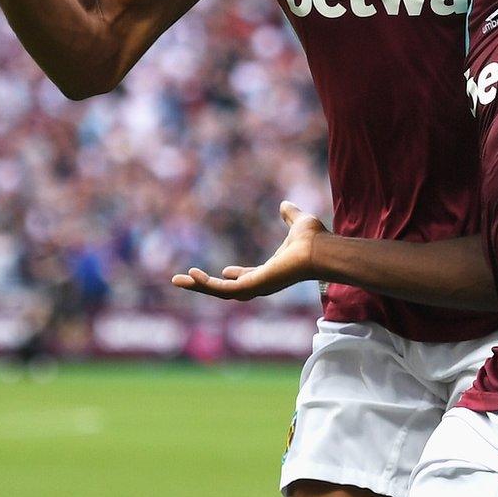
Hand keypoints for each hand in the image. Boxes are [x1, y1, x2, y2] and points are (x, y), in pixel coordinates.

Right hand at [171, 201, 323, 301]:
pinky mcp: (251, 287)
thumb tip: (285, 204)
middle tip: (187, 279)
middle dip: (208, 286)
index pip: (249, 278)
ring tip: (178, 281)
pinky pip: (222, 290)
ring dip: (199, 287)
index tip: (225, 270)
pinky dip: (206, 284)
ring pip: (221, 292)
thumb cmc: (313, 239)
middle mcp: (263, 283)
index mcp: (272, 271)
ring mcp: (257, 287)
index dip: (236, 275)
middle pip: (230, 290)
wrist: (319, 250)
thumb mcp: (297, 221)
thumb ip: (290, 215)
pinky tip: (191, 275)